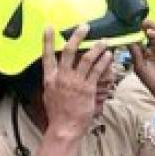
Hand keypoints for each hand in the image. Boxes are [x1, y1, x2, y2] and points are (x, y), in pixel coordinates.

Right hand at [41, 25, 110, 141]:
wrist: (64, 128)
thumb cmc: (58, 114)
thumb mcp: (50, 95)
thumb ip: (54, 82)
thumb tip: (55, 73)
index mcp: (50, 79)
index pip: (47, 56)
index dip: (47, 40)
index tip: (48, 27)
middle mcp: (61, 78)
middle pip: (69, 52)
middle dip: (77, 37)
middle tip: (84, 27)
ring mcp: (75, 82)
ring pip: (86, 59)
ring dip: (96, 48)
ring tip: (103, 40)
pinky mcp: (87, 89)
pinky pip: (96, 71)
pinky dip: (103, 61)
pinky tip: (108, 55)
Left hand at [129, 21, 154, 109]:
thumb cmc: (154, 82)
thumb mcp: (140, 67)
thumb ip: (135, 53)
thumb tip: (127, 40)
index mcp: (147, 54)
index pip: (141, 40)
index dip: (135, 33)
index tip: (127, 26)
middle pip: (150, 35)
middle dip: (144, 27)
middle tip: (136, 20)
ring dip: (151, 27)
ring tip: (143, 22)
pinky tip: (150, 33)